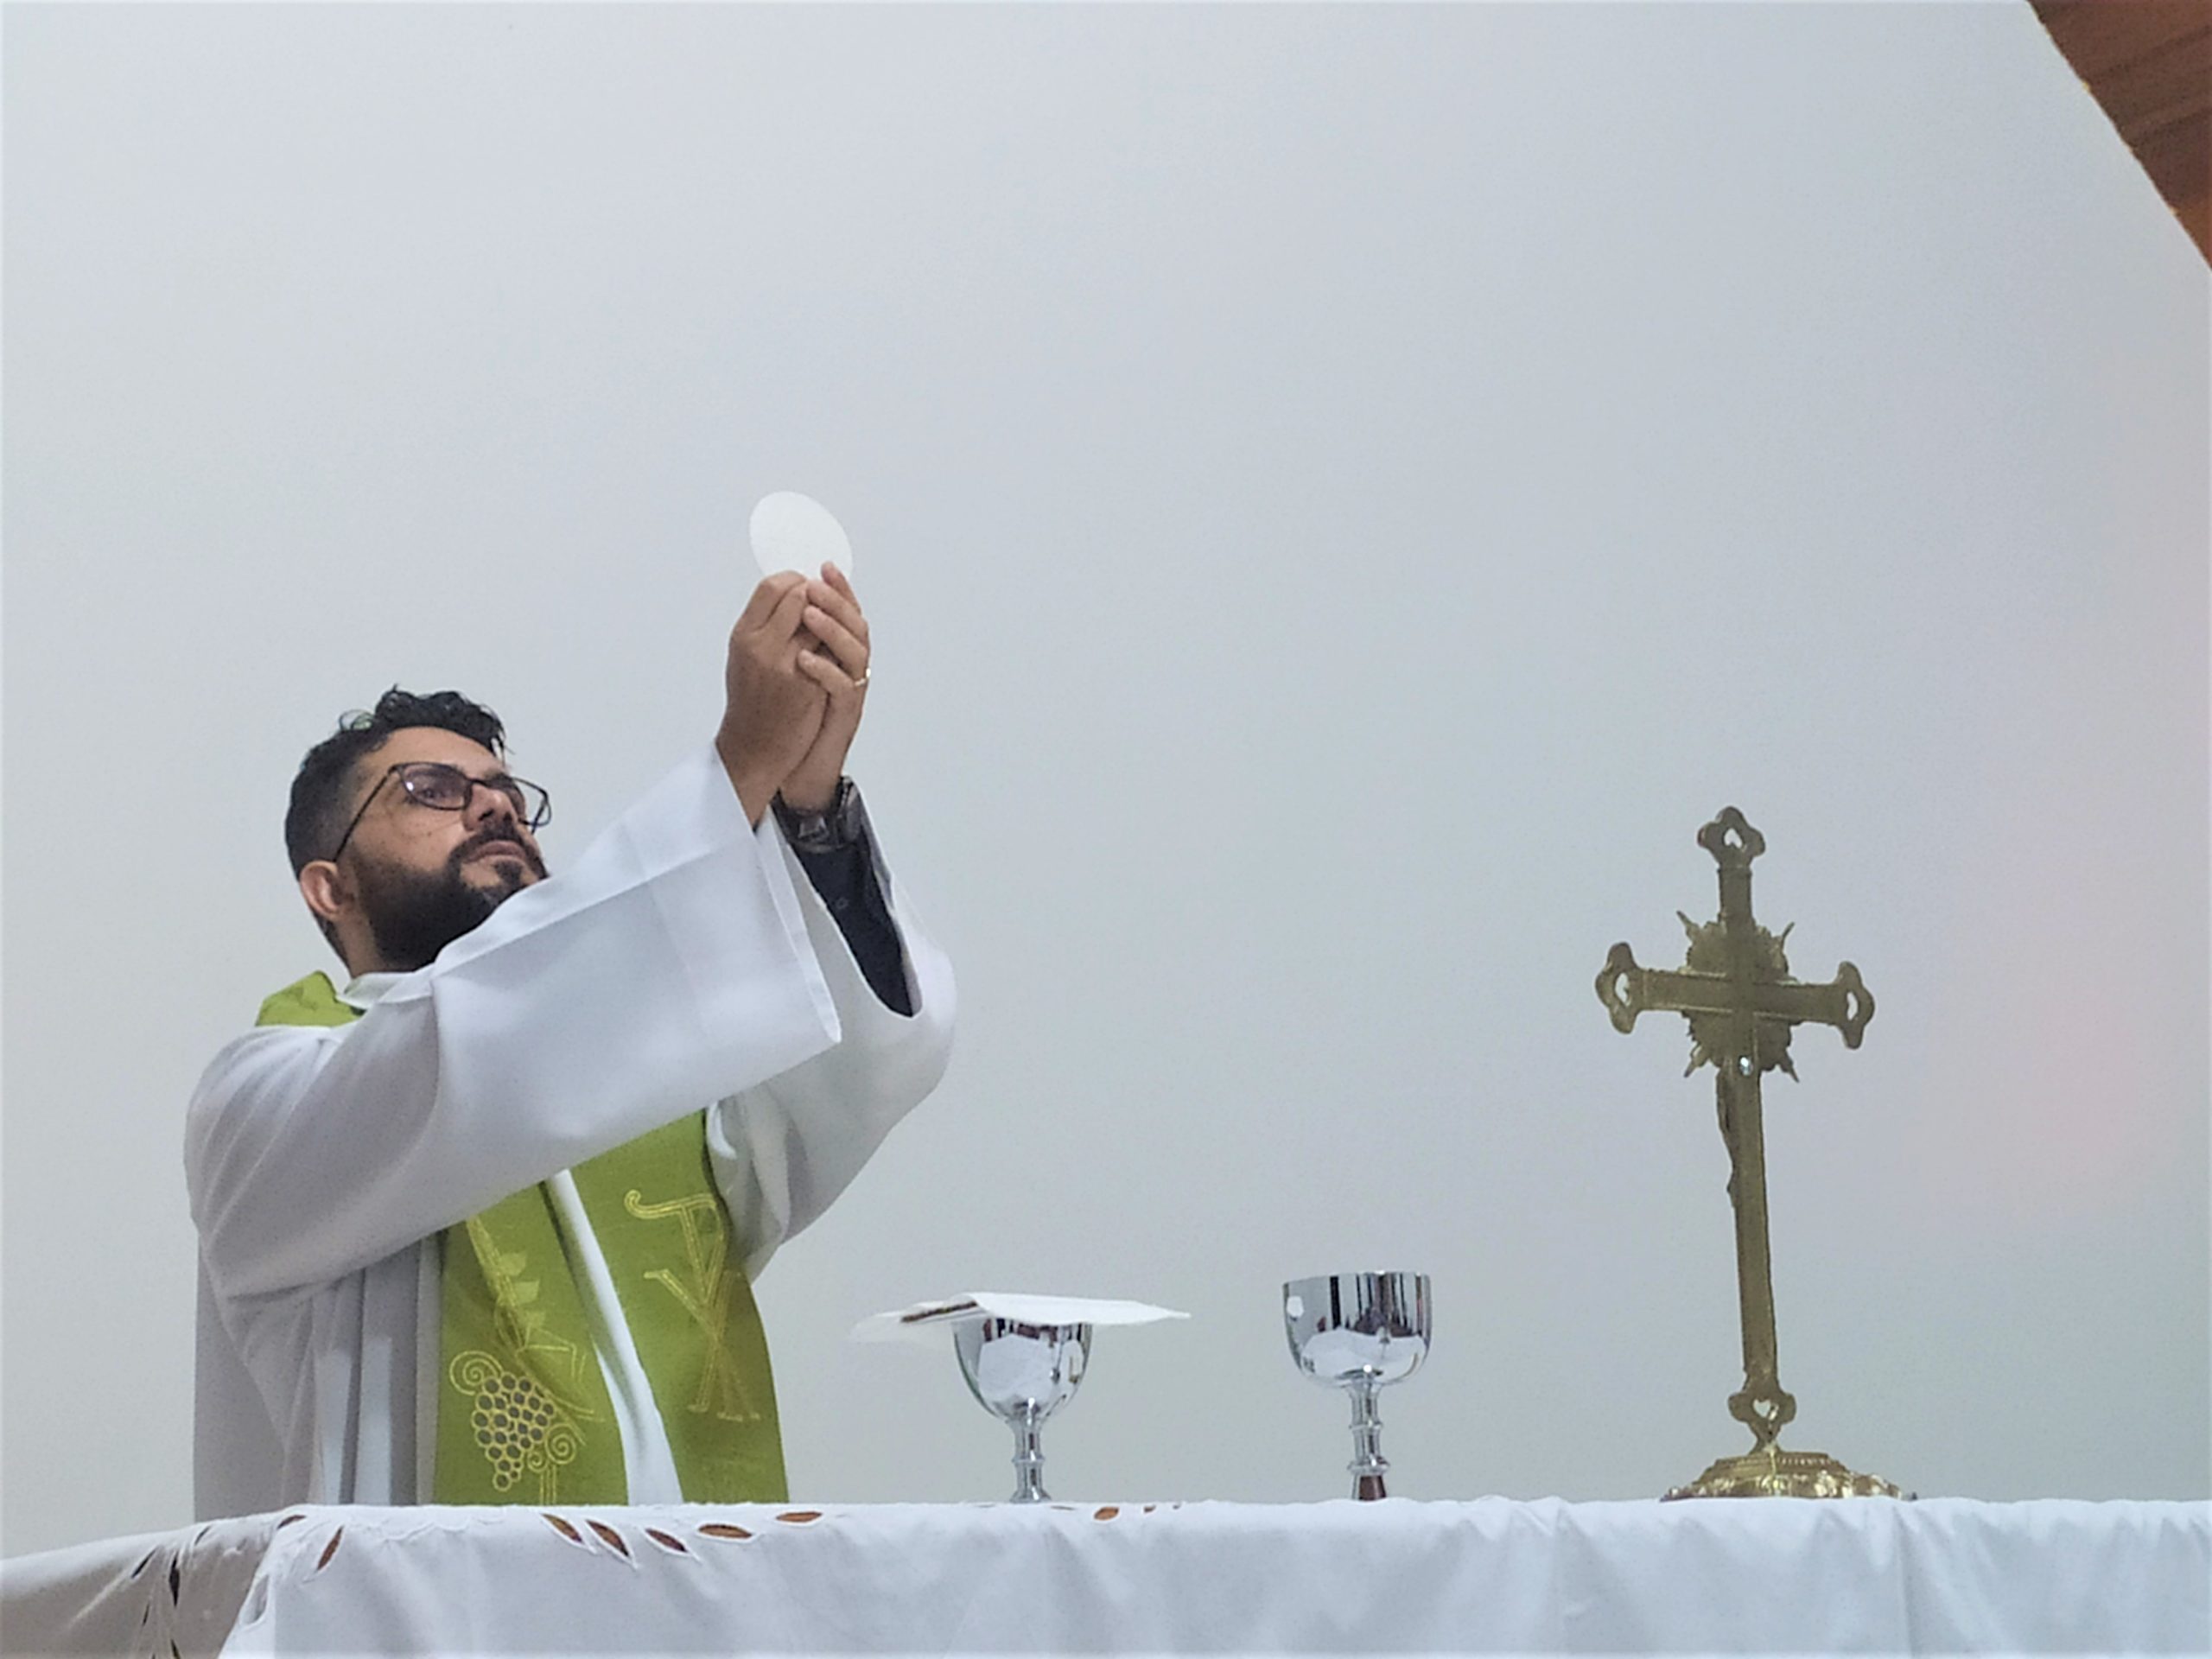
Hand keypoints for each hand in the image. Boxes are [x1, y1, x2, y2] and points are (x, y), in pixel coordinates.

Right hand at [717, 572, 829, 822]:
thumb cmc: (750, 702)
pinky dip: (836, 645)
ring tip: (829, 626)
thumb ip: (764, 625)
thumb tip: (794, 592)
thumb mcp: (744, 655)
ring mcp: (787, 665)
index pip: (773, 587)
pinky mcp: (809, 685)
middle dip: (818, 595)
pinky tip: (835, 649)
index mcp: (744, 636)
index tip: (805, 585)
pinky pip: (831, 651)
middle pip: (800, 597)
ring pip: (821, 621)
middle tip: (825, 601)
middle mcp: (763, 647)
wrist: (754, 747)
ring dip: (830, 618)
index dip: (795, 581)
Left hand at [778, 563, 870, 812]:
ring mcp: (850, 691)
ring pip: (856, 653)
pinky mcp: (844, 715)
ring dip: (832, 630)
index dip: (838, 588)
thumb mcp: (788, 667)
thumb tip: (784, 597)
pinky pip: (843, 688)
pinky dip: (825, 671)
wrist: (793, 762)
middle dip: (838, 600)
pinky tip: (804, 660)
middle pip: (857, 625)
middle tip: (816, 585)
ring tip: (808, 615)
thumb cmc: (790, 715)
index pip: (846, 611)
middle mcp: (850, 668)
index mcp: (838, 652)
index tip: (822, 567)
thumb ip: (793, 635)